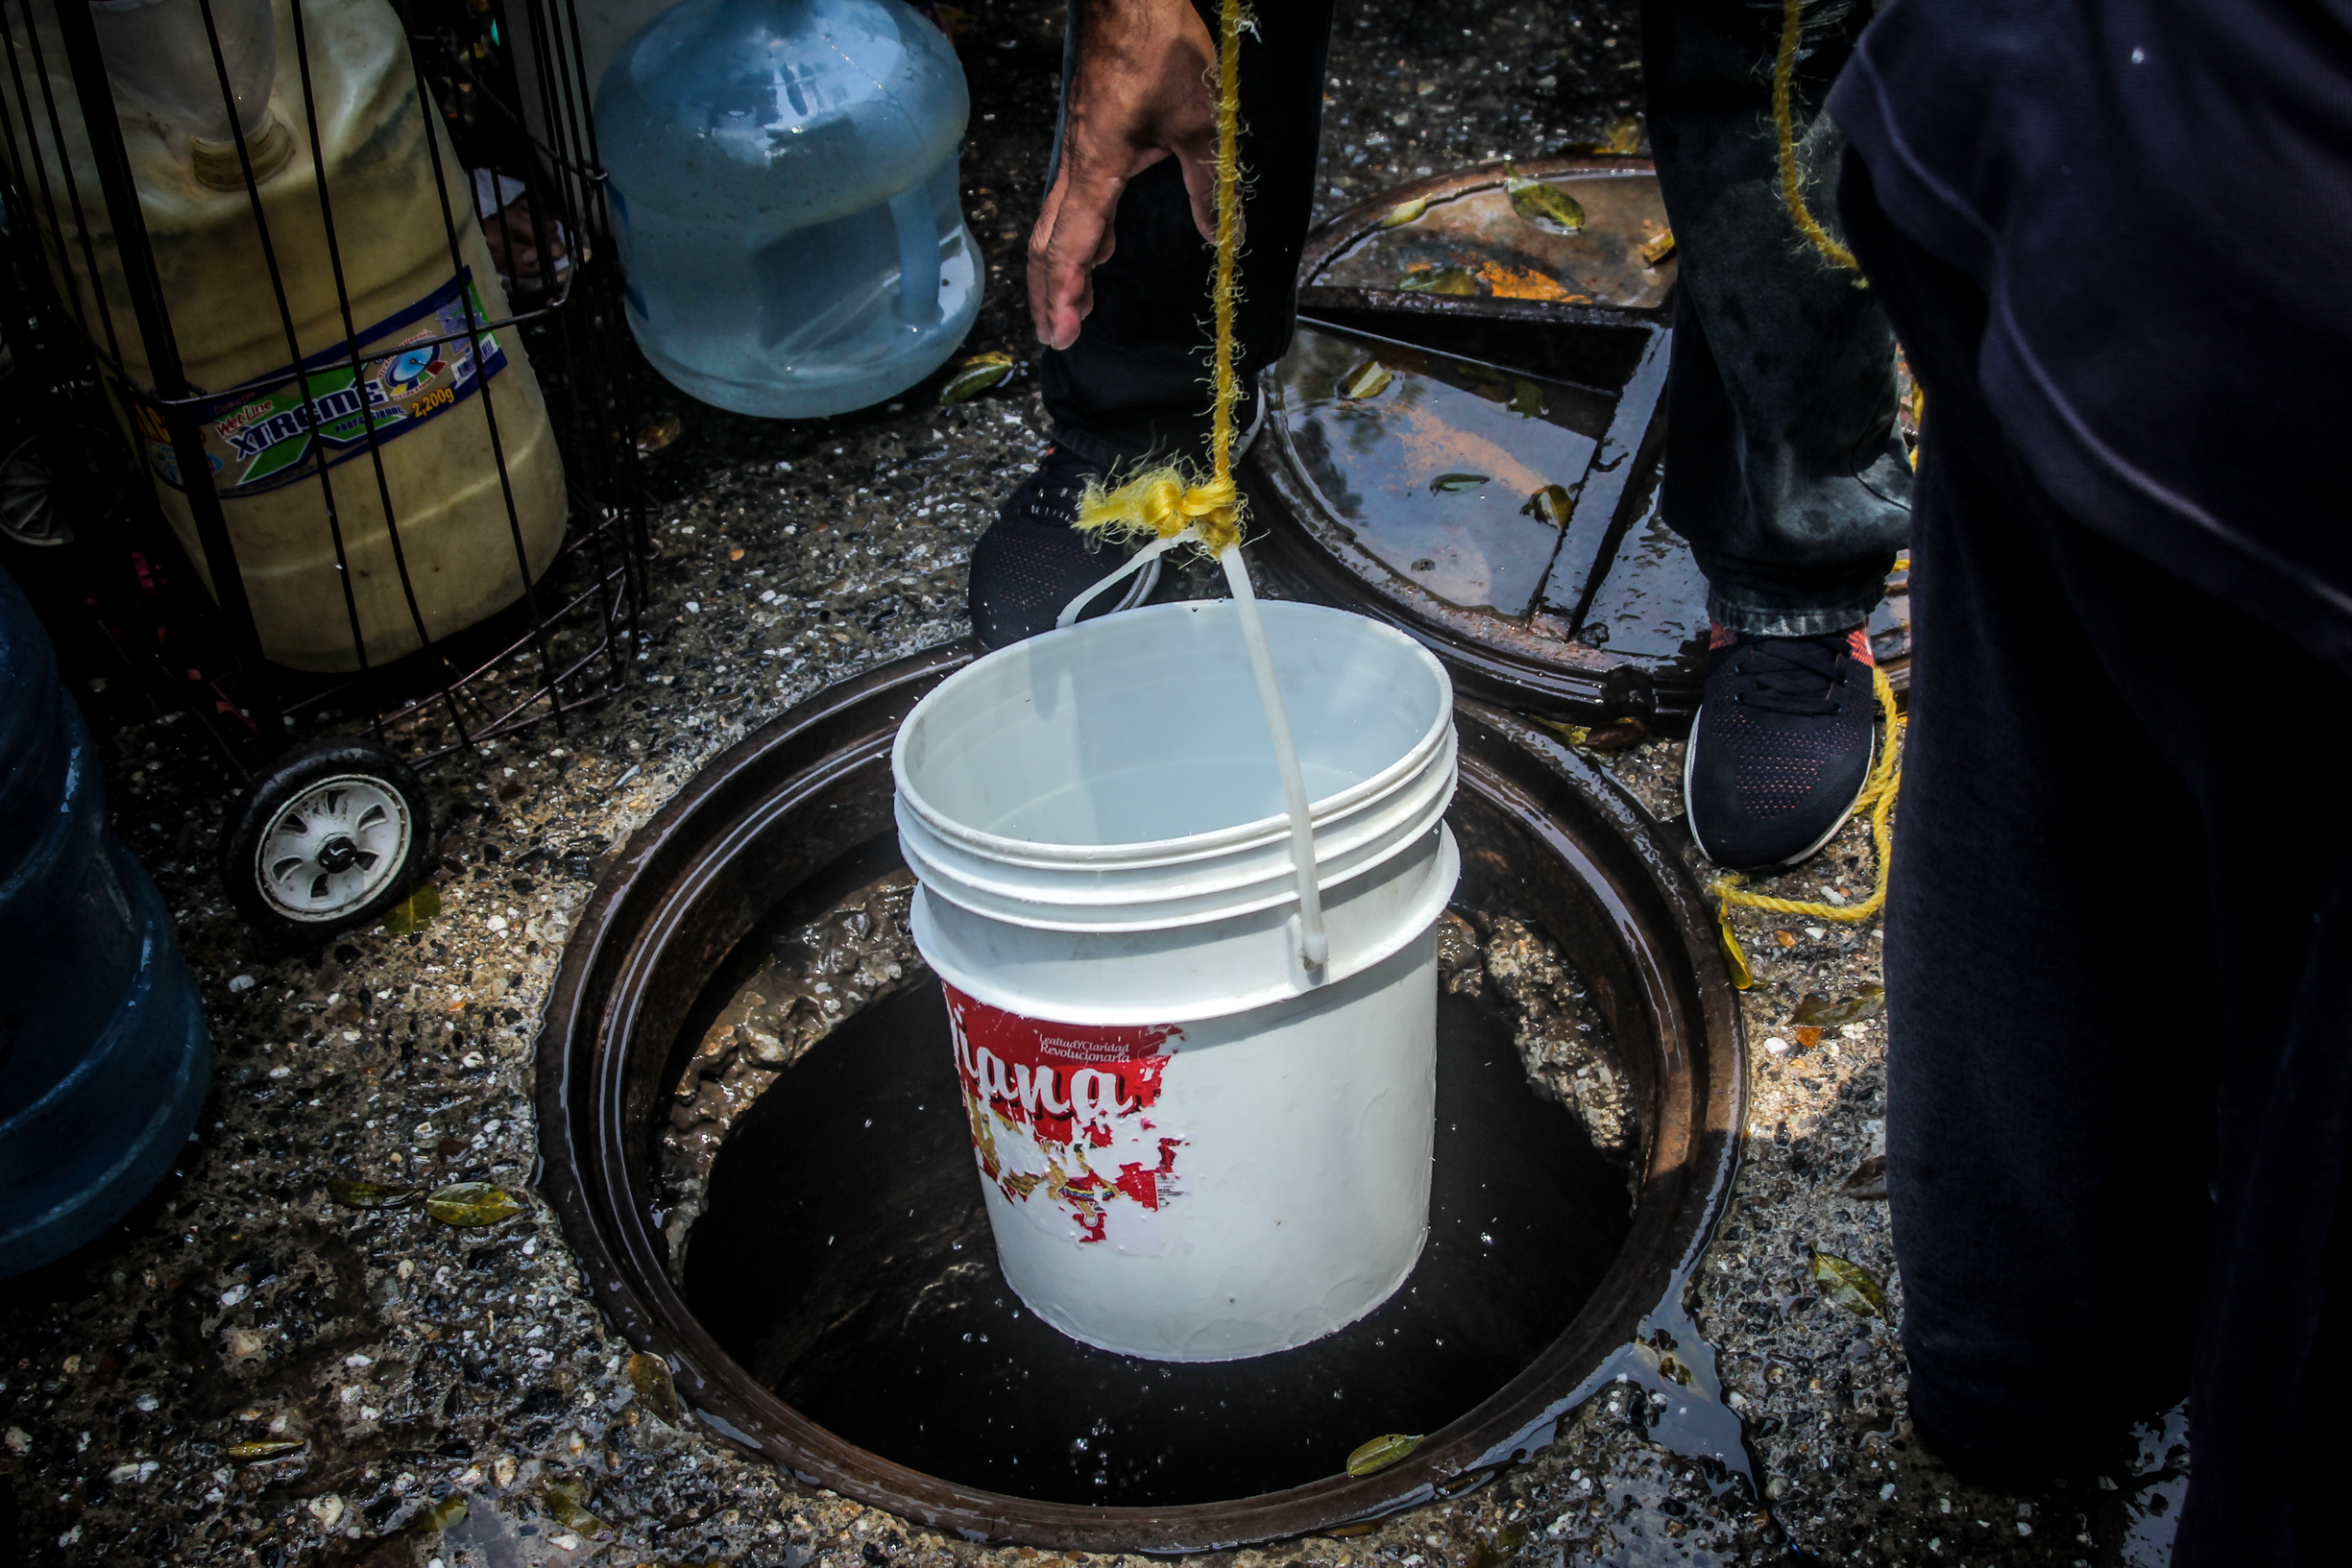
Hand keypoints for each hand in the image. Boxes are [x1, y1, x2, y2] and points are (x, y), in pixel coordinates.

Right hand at [1027, 0, 1219, 350]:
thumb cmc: (1155, 47)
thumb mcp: (1198, 122)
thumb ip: (1209, 185)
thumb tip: (1222, 237)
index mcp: (1096, 169)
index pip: (1070, 247)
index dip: (1063, 296)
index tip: (1061, 334)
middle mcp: (1079, 167)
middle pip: (1050, 243)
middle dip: (1049, 293)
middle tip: (1055, 334)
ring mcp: (1081, 152)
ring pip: (1058, 222)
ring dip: (1064, 267)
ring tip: (1075, 304)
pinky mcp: (1091, 138)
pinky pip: (1075, 200)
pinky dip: (1081, 235)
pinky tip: (1104, 246)